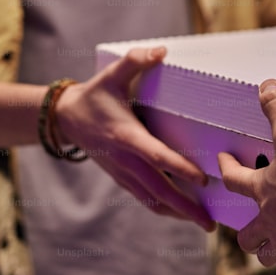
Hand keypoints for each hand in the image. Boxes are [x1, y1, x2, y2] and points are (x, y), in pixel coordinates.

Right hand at [54, 46, 214, 230]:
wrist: (65, 118)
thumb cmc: (95, 95)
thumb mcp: (112, 74)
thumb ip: (135, 60)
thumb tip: (161, 51)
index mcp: (126, 136)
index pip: (158, 156)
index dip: (180, 169)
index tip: (203, 180)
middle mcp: (125, 159)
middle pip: (159, 190)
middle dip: (185, 208)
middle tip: (210, 223)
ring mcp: (122, 172)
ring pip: (152, 200)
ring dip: (178, 214)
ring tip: (203, 224)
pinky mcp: (121, 177)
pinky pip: (145, 198)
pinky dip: (164, 208)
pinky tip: (182, 214)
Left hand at [218, 80, 275, 274]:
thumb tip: (266, 85)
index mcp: (262, 190)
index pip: (234, 178)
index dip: (226, 168)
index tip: (220, 161)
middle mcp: (269, 221)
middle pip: (247, 234)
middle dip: (246, 231)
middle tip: (251, 226)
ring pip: (267, 255)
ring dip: (269, 251)